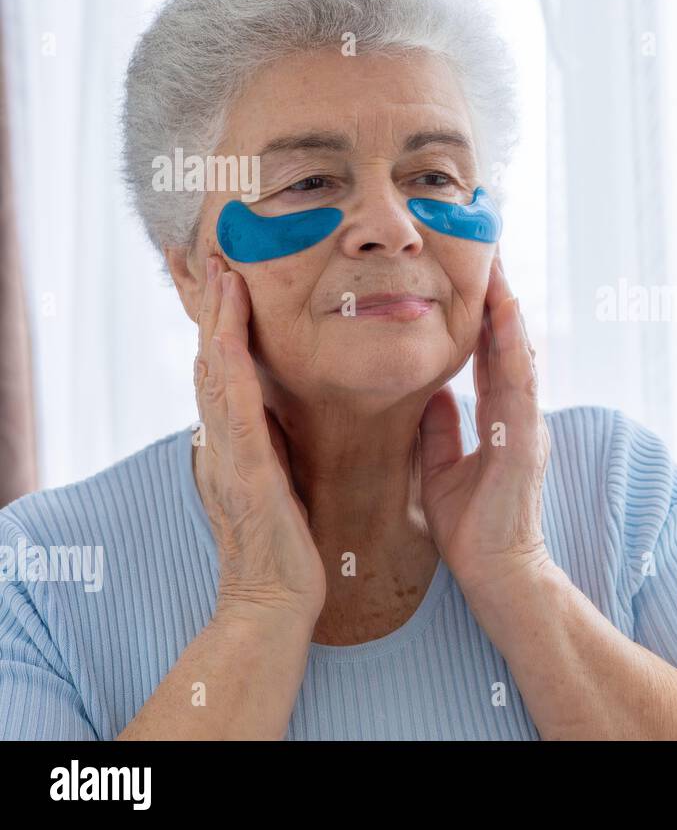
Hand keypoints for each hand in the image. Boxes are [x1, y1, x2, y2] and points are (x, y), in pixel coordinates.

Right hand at [193, 255, 325, 629]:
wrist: (274, 602)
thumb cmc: (284, 548)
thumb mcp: (279, 482)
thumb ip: (273, 446)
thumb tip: (281, 413)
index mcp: (232, 444)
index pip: (223, 371)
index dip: (221, 324)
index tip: (227, 280)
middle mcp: (221, 443)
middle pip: (209, 359)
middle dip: (210, 308)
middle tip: (211, 257)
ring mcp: (228, 456)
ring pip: (215, 374)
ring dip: (216, 322)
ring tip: (221, 274)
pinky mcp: (246, 473)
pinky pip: (234, 411)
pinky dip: (228, 368)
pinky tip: (226, 337)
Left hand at [418, 255, 551, 595]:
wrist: (497, 574)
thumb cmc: (472, 529)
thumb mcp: (443, 468)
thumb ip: (441, 429)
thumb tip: (430, 392)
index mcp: (502, 421)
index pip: (493, 357)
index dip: (485, 316)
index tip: (475, 277)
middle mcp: (520, 416)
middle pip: (510, 345)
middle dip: (500, 299)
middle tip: (489, 251)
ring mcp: (527, 425)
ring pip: (519, 353)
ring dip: (508, 308)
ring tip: (497, 265)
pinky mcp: (524, 440)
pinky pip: (520, 381)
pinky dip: (513, 343)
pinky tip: (505, 311)